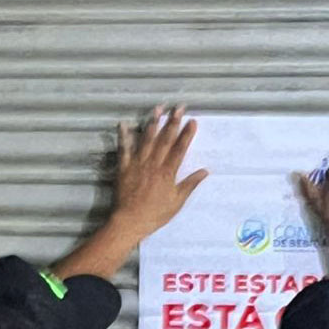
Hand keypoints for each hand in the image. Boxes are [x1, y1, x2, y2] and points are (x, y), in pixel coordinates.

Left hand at [111, 105, 208, 239]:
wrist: (130, 221)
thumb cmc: (155, 214)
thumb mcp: (177, 202)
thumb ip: (190, 184)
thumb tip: (205, 171)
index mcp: (167, 172)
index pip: (180, 149)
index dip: (187, 134)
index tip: (192, 121)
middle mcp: (153, 164)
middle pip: (165, 139)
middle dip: (173, 122)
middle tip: (179, 107)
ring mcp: (138, 164)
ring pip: (146, 139)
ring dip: (153, 122)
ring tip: (158, 108)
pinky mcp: (124, 167)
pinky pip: (123, 149)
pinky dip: (124, 136)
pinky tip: (124, 123)